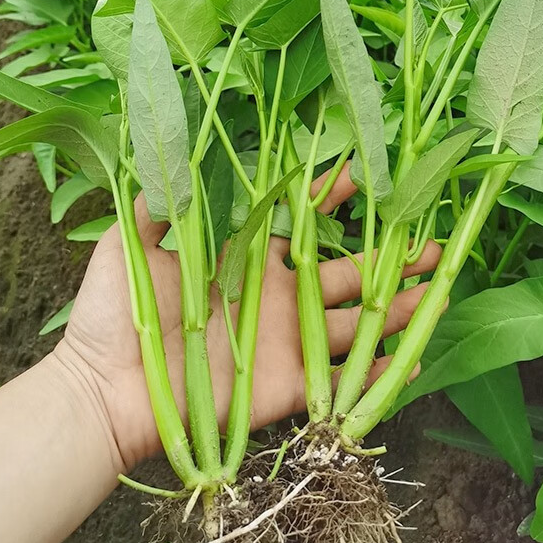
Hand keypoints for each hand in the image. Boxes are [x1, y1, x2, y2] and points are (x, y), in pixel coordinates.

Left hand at [58, 167, 440, 469]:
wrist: (104, 387)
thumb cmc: (114, 313)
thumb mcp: (130, 243)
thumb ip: (157, 202)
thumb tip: (174, 154)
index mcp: (247, 261)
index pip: (302, 224)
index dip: (331, 201)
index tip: (363, 176)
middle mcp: (276, 299)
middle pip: (346, 274)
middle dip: (389, 258)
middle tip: (429, 241)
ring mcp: (285, 343)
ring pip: (355, 322)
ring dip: (397, 308)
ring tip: (437, 289)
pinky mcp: (287, 386)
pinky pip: (341, 378)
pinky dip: (378, 373)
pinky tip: (413, 360)